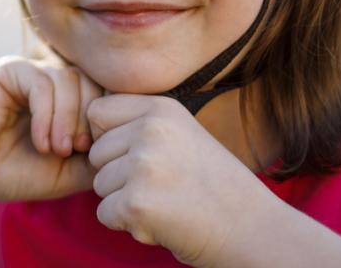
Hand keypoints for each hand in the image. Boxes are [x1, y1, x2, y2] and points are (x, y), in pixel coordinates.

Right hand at [0, 55, 104, 202]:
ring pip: (70, 80)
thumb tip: (132, 148)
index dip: (108, 122)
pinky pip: (42, 82)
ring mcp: (30, 72)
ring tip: (55, 149)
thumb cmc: (12, 172)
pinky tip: (39, 140)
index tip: (94, 153)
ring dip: (68, 119)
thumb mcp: (67, 171)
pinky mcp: (8, 71)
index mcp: (68, 100)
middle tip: (76, 150)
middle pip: (93, 83)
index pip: (106, 94)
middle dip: (91, 119)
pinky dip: (47, 114)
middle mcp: (52, 80)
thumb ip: (97, 157)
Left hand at [87, 94, 280, 266]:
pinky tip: (162, 221)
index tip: (139, 156)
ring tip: (166, 203)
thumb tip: (87, 119)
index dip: (109, 139)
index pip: (97, 113)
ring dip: (125, 201)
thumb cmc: (212, 186)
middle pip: (96, 153)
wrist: (252, 230)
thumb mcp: (181, 135)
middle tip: (163, 187)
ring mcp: (143, 165)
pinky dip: (127, 224)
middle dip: (118, 176)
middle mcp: (151, 130)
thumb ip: (139, 124)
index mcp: (161, 109)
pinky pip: (104, 213)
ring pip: (100, 185)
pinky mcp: (137, 202)